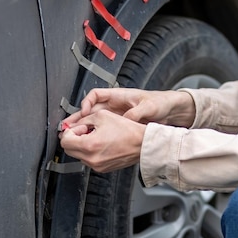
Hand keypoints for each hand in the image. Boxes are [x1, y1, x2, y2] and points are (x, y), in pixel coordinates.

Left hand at [60, 110, 145, 172]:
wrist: (142, 144)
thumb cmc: (128, 131)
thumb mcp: (102, 116)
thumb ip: (83, 119)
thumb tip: (74, 124)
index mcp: (89, 145)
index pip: (65, 141)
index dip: (70, 131)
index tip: (78, 127)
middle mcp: (92, 159)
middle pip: (69, 150)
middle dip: (74, 138)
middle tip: (85, 130)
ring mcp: (97, 166)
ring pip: (79, 155)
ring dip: (82, 145)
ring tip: (96, 136)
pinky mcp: (103, 169)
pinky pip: (89, 160)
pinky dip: (91, 151)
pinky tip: (102, 143)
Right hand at [62, 88, 195, 127]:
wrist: (170, 111)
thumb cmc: (160, 103)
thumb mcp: (149, 107)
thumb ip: (137, 113)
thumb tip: (127, 119)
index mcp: (119, 95)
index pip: (95, 95)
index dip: (87, 102)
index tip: (84, 112)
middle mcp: (115, 105)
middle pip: (90, 110)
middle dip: (78, 118)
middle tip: (66, 126)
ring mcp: (116, 116)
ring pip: (94, 121)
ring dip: (83, 128)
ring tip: (71, 135)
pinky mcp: (119, 126)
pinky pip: (102, 130)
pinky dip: (94, 135)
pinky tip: (89, 142)